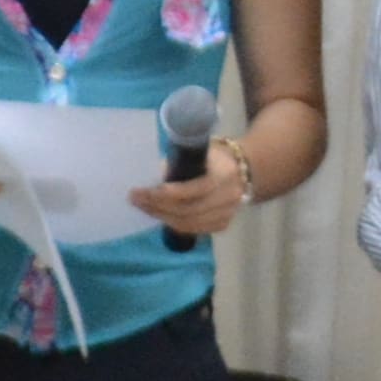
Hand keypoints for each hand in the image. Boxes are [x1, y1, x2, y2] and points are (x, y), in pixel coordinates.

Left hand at [126, 142, 255, 238]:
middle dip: (158, 206)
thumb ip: (180, 163)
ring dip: (162, 216)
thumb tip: (153, 178)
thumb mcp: (200, 151)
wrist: (245, 169)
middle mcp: (229, 196)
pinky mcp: (223, 224)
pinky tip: (159, 215)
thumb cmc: (215, 156)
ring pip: (189, 223)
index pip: (196, 189)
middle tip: (135, 199)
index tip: (145, 191)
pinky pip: (194, 229)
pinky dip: (174, 224)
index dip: (170, 193)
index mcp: (225, 173)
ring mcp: (228, 213)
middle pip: (189, 210)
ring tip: (143, 207)